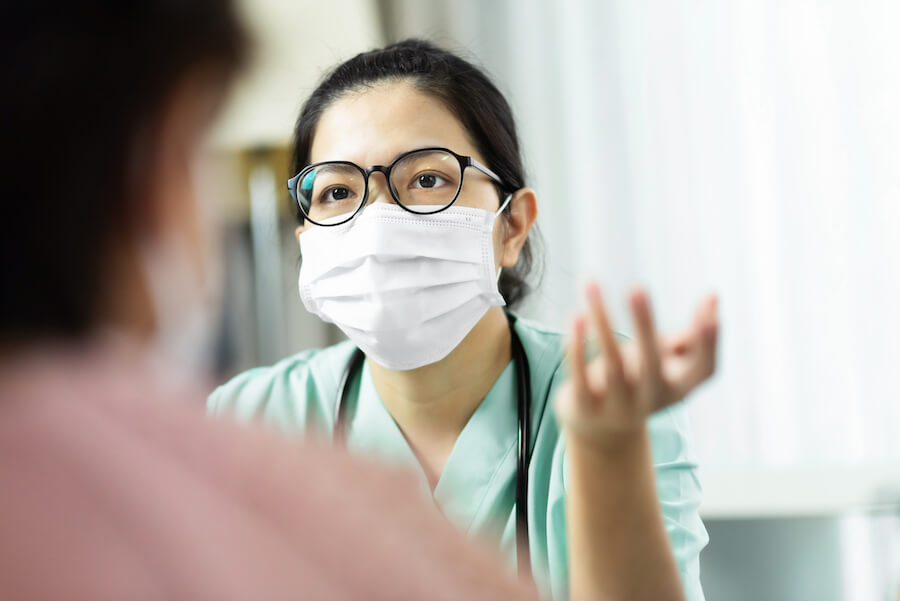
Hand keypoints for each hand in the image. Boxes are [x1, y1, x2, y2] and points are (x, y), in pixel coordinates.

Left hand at [555, 282, 717, 444]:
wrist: (600, 431)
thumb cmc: (639, 382)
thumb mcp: (667, 363)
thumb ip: (690, 336)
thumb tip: (713, 296)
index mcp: (678, 387)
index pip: (704, 369)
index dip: (709, 341)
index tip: (710, 303)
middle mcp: (650, 399)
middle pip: (652, 362)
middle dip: (644, 324)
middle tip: (637, 287)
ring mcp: (617, 406)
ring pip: (611, 362)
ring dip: (602, 322)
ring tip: (592, 284)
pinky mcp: (585, 407)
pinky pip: (579, 376)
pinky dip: (577, 347)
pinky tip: (576, 317)